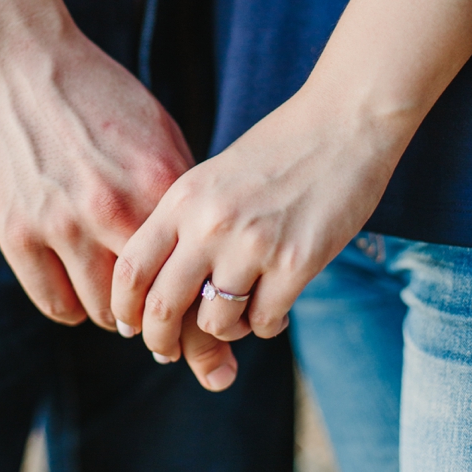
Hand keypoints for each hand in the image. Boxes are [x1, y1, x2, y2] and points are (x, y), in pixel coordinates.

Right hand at [0, 25, 195, 328]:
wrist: (23, 60)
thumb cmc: (101, 94)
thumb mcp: (159, 132)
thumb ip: (180, 189)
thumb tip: (204, 244)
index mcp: (160, 185)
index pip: (196, 269)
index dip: (207, 300)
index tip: (211, 316)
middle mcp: (114, 209)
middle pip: (155, 302)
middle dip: (167, 323)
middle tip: (169, 329)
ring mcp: (61, 224)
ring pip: (105, 311)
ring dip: (119, 317)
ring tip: (127, 311)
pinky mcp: (17, 232)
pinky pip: (55, 303)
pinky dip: (74, 310)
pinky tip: (84, 299)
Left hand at [111, 83, 406, 389]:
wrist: (346, 120)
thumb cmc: (284, 147)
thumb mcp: (217, 175)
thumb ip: (188, 221)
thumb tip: (163, 285)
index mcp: (184, 198)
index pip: (131, 268)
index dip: (124, 309)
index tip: (131, 326)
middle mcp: (211, 223)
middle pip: (163, 307)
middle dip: (162, 341)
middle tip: (169, 351)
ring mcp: (253, 244)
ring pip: (216, 323)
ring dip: (227, 330)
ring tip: (242, 314)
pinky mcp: (296, 262)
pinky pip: (265, 321)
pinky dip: (267, 324)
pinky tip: (277, 306)